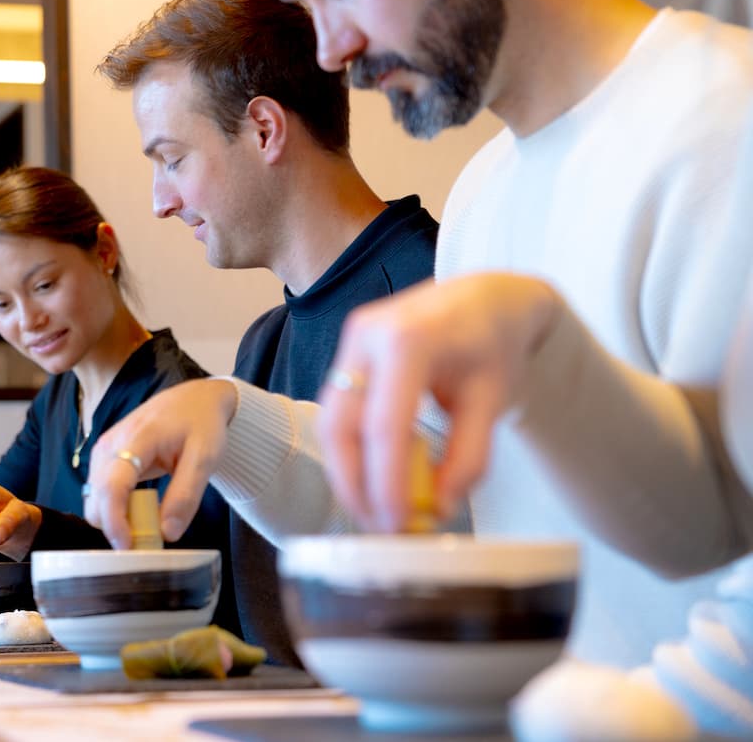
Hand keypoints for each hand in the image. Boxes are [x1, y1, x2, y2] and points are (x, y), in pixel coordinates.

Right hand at [84, 379, 237, 548]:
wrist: (194, 399)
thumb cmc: (201, 424)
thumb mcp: (205, 459)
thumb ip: (186, 496)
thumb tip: (168, 533)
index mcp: (137, 439)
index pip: (112, 485)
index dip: (115, 520)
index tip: (128, 547)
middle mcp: (111, 444)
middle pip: (97, 497)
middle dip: (117, 525)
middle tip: (150, 537)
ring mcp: (104, 450)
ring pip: (95, 499)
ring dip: (117, 518)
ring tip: (151, 519)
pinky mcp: (105, 457)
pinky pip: (101, 492)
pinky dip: (118, 508)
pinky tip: (142, 507)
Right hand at [316, 273, 559, 531]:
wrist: (487, 297)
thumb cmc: (494, 343)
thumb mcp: (493, 401)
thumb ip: (468, 456)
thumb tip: (438, 506)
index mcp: (408, 340)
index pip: (385, 425)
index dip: (385, 481)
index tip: (397, 523)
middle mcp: (368, 335)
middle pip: (340, 425)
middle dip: (353, 484)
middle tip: (378, 526)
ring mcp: (351, 340)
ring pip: (330, 422)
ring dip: (347, 472)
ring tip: (376, 509)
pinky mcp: (347, 352)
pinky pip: (336, 410)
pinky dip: (350, 450)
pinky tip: (373, 477)